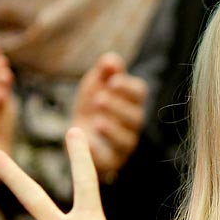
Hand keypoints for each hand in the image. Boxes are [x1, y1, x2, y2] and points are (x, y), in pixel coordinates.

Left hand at [72, 53, 147, 182]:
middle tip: (99, 100)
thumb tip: (111, 59)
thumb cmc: (92, 106)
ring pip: (126, 140)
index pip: (139, 93)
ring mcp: (123, 144)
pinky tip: (87, 142)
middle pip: (135, 117)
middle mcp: (132, 124)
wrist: (79, 135)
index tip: (112, 82)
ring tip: (96, 121)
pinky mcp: (111, 160)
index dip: (128, 87)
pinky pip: (109, 158)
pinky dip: (97, 150)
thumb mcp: (96, 85)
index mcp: (131, 102)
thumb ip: (104, 71)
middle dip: (118, 108)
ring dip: (112, 130)